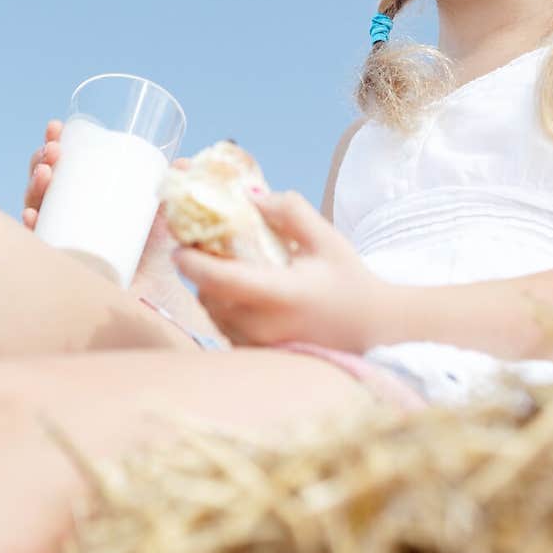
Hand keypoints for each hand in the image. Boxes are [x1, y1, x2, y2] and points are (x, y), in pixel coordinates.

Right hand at [21, 121, 190, 297]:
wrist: (159, 296)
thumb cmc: (157, 254)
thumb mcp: (166, 214)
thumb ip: (175, 188)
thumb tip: (183, 161)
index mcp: (84, 202)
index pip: (62, 168)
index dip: (54, 145)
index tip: (56, 125)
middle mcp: (66, 221)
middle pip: (44, 186)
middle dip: (41, 162)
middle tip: (53, 150)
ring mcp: (61, 242)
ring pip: (38, 210)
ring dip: (34, 188)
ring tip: (46, 172)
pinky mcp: (61, 266)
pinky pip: (40, 247)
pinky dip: (32, 231)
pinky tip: (33, 217)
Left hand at [172, 189, 387, 352]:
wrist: (372, 329)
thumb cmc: (350, 282)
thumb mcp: (326, 238)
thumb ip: (289, 211)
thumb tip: (251, 196)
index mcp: (280, 294)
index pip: (221, 280)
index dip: (193, 263)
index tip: (180, 247)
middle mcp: (265, 326)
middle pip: (209, 296)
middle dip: (199, 272)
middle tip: (199, 246)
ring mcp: (261, 346)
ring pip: (215, 314)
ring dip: (211, 290)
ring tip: (221, 266)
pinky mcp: (261, 356)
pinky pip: (226, 329)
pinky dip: (224, 308)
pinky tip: (240, 292)